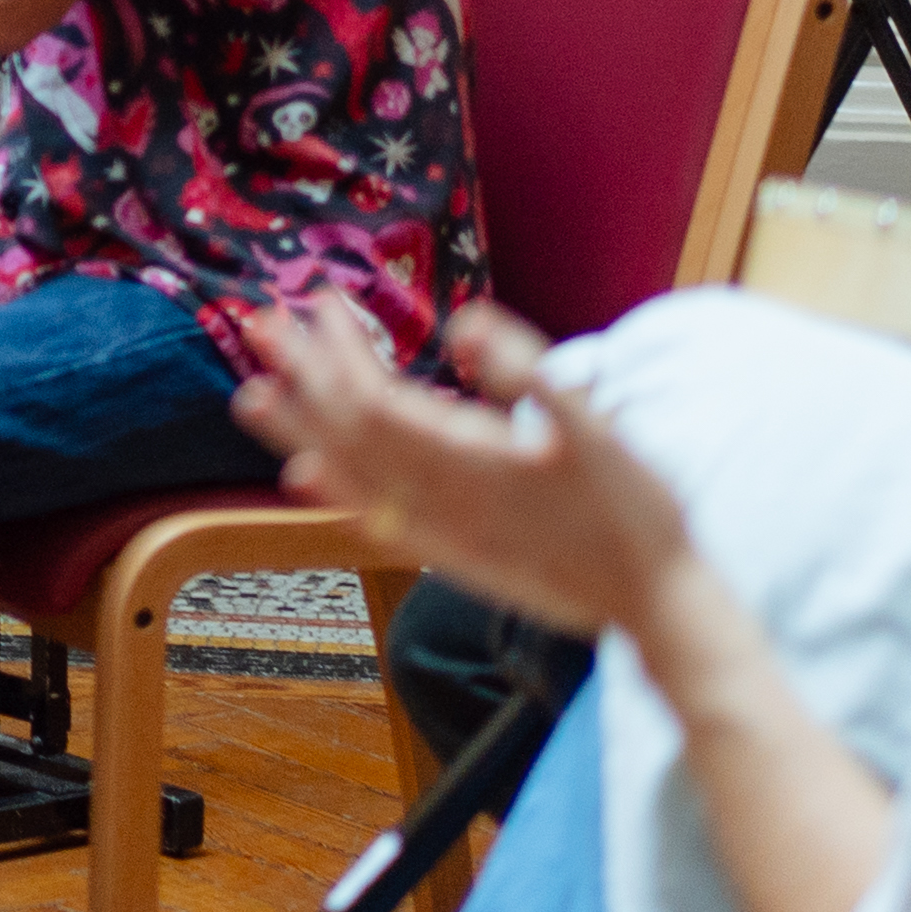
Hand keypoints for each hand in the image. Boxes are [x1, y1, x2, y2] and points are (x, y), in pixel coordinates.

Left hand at [235, 293, 696, 640]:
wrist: (656, 610)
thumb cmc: (636, 514)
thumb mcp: (596, 430)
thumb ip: (530, 372)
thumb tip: (467, 322)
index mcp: (468, 463)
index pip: (375, 399)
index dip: (338, 350)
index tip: (316, 301)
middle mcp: (439, 504)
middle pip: (347, 432)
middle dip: (301, 375)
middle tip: (258, 324)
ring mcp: (439, 536)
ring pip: (350, 476)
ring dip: (300, 428)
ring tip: (254, 393)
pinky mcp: (450, 558)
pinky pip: (373, 518)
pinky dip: (333, 490)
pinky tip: (305, 475)